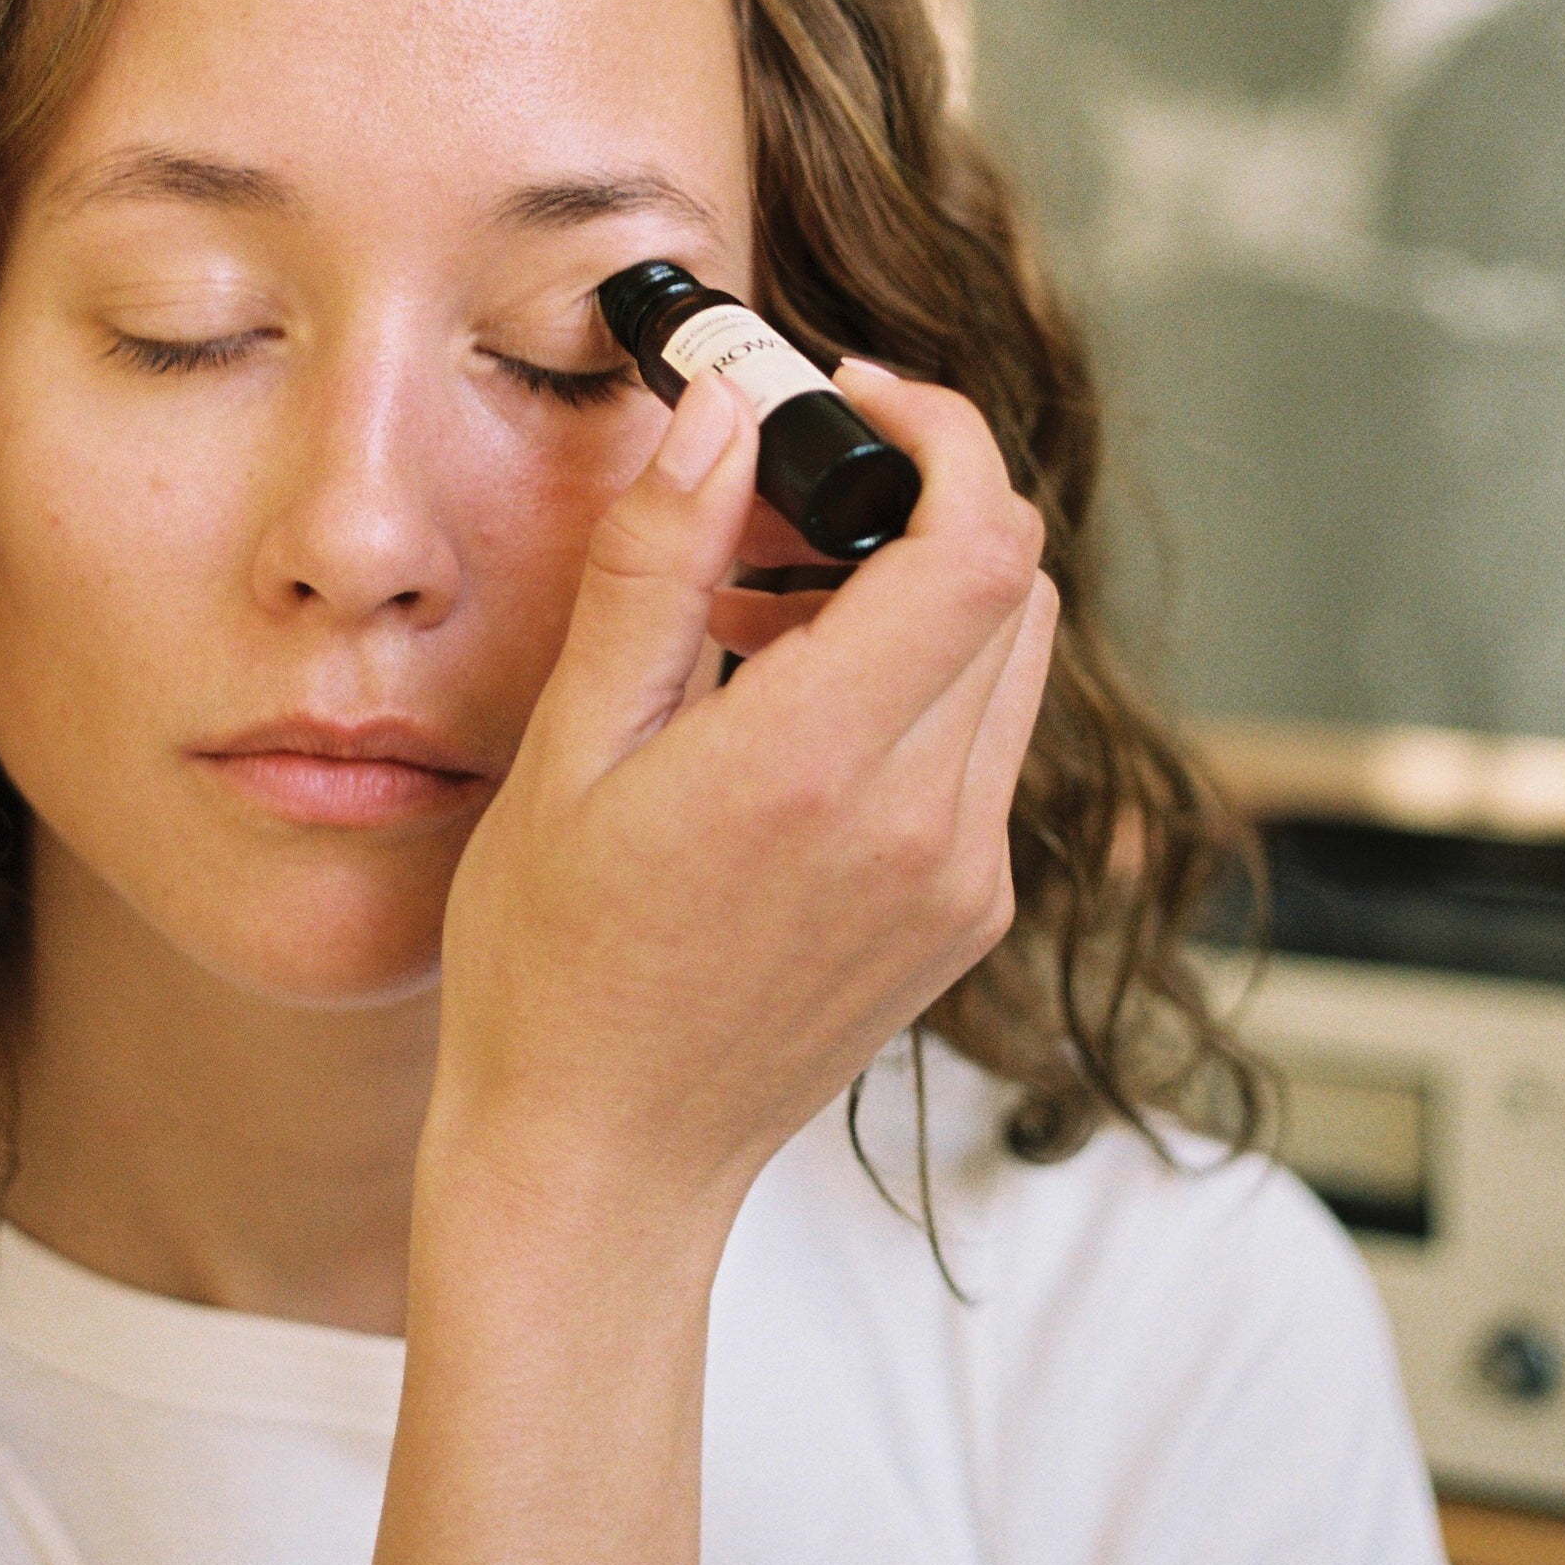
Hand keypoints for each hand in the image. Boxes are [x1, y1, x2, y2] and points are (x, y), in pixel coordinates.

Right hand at [425, 358, 1056, 1250]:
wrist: (601, 1166)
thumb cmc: (550, 966)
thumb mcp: (570, 747)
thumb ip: (656, 567)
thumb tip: (717, 414)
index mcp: (818, 767)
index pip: (978, 543)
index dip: (942, 436)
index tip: (854, 397)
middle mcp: (925, 823)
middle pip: (1014, 581)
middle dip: (916, 498)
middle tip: (780, 497)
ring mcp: (964, 878)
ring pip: (1009, 657)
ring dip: (917, 589)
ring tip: (763, 603)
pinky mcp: (969, 914)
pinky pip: (984, 744)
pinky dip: (916, 681)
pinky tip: (788, 703)